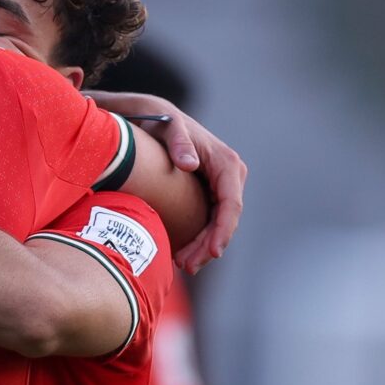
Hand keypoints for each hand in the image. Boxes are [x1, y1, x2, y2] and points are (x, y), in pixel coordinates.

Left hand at [86, 90, 246, 272]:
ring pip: (218, 225)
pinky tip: (182, 255)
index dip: (223, 230)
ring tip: (183, 265)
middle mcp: (229, 176)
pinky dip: (199, 240)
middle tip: (188, 266)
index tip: (213, 251)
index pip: (231, 203)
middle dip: (209, 246)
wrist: (153, 118)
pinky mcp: (209, 194)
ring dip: (203, 248)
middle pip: (226, 220)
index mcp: (225, 163)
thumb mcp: (167, 126)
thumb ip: (178, 142)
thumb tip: (190, 164)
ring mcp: (220, 187)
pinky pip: (209, 222)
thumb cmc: (160, 121)